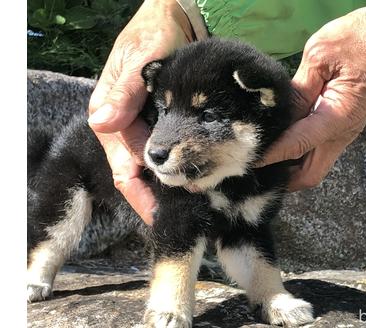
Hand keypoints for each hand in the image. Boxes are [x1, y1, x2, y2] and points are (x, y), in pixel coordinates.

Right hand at [88, 0, 192, 223]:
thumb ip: (124, 92)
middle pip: (140, 175)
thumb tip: (102, 124)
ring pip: (156, 166)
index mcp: (111, 116)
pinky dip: (181, 164)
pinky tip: (199, 175)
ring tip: (198, 200)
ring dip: (174, 183)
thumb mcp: (140, 59)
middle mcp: (125, 127)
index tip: (162, 217)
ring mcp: (144, 125)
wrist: (174, 20)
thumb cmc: (153, 33)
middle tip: (188, 215)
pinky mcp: (161, 121)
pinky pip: (168, 151)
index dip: (142, 196)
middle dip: (162, 196)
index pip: (124, 170)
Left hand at [260, 0, 365, 191]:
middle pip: (310, 175)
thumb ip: (298, 90)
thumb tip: (279, 114)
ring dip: (291, 166)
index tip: (249, 160)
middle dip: (284, 177)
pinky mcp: (344, 125)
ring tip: (265, 153)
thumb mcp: (320, 57)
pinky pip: (318, 149)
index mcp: (337, 118)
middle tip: (257, 164)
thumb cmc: (359, 39)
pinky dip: (299, 152)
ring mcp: (345, 131)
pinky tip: (282, 139)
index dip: (271, 155)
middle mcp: (342, 133)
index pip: (296, 146)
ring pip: (315, 165)